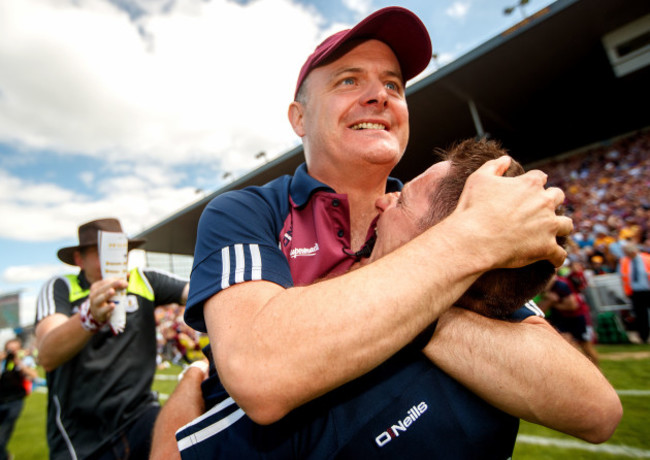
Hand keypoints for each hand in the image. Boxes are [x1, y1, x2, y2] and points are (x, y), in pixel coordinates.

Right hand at [88, 278, 127, 323]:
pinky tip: (113, 305)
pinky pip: (102, 310)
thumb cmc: (106, 299)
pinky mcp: (98, 313)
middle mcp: (94, 294)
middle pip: (103, 288)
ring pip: (100, 298)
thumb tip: (128, 274)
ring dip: (106, 294)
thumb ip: (118, 282)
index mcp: (96, 287)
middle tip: (121, 282)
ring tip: (112, 291)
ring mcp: (95, 304)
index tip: (124, 280)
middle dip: (112, 285)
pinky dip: (107, 308)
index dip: (114, 280)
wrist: (98, 314)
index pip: (105, 281)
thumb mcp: (110, 290)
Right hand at [454, 156, 572, 268]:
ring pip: (566, 225)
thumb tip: (506, 159)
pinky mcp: (547, 248)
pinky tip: (553, 259)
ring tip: (553, 233)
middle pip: (558, 197)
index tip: (530, 188)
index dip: (535, 182)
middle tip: (542, 209)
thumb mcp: (478, 179)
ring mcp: (548, 226)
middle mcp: (544, 203)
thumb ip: (494, 166)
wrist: (474, 239)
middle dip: (552, 201)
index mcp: (529, 184)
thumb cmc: (474, 208)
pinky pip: (560, 254)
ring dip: (560, 227)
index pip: (540, 177)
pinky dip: (557, 257)